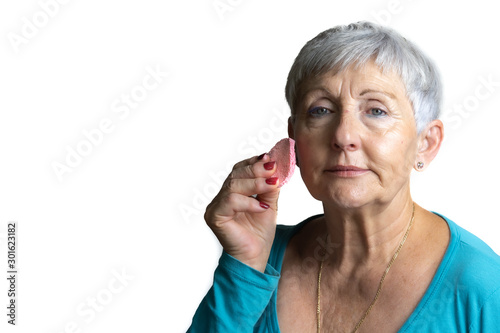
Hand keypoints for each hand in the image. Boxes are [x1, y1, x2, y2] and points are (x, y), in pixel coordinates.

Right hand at [204, 153, 280, 272]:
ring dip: (255, 183)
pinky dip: (248, 202)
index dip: (254, 162)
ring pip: (233, 185)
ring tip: (272, 184)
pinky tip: (262, 207)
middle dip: (256, 169)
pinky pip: (230, 201)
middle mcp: (221, 197)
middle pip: (236, 174)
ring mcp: (216, 206)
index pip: (239, 170)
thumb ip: (269, 187)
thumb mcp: (269, 204)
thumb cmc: (259, 234)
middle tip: (273, 168)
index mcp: (232, 192)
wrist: (255, 258)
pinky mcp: (214, 217)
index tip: (271, 158)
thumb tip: (275, 167)